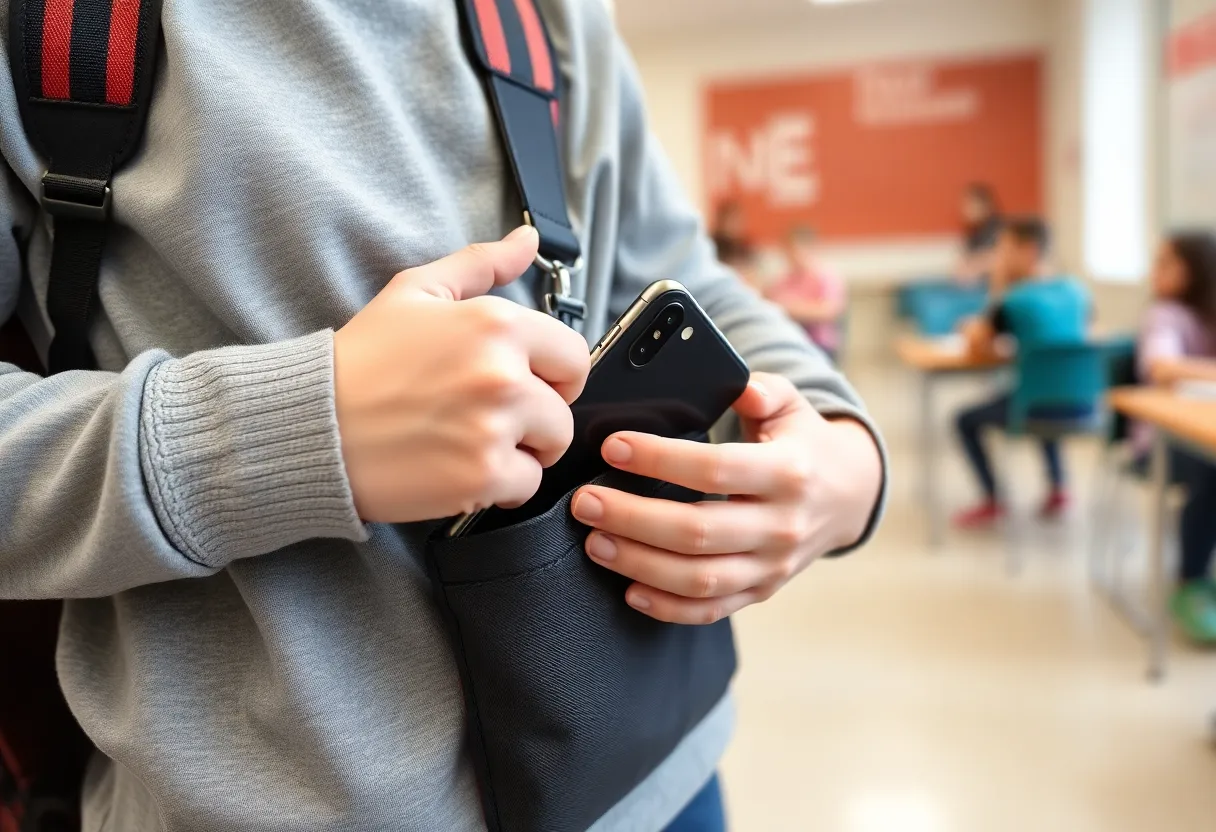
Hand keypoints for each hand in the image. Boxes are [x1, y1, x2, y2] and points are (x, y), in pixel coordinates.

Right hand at [334, 226, 590, 522]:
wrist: (311, 425)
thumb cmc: (360, 362)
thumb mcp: (415, 293)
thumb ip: (481, 264)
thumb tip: (528, 240)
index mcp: (494, 324)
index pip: (574, 355)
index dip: (553, 374)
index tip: (528, 384)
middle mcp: (501, 375)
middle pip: (564, 409)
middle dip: (536, 417)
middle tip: (489, 417)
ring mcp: (492, 428)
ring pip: (549, 449)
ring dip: (520, 452)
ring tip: (470, 442)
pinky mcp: (480, 477)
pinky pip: (525, 487)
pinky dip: (499, 486)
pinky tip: (459, 467)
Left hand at [570, 373, 882, 624]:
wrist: (848, 497)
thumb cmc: (803, 444)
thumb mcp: (792, 406)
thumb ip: (763, 390)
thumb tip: (740, 387)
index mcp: (789, 473)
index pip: (715, 469)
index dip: (660, 459)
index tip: (613, 447)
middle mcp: (782, 525)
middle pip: (697, 532)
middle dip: (632, 518)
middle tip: (586, 502)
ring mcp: (772, 566)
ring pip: (698, 578)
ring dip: (639, 563)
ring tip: (596, 542)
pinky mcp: (761, 591)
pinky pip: (710, 610)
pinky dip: (667, 607)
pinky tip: (630, 588)